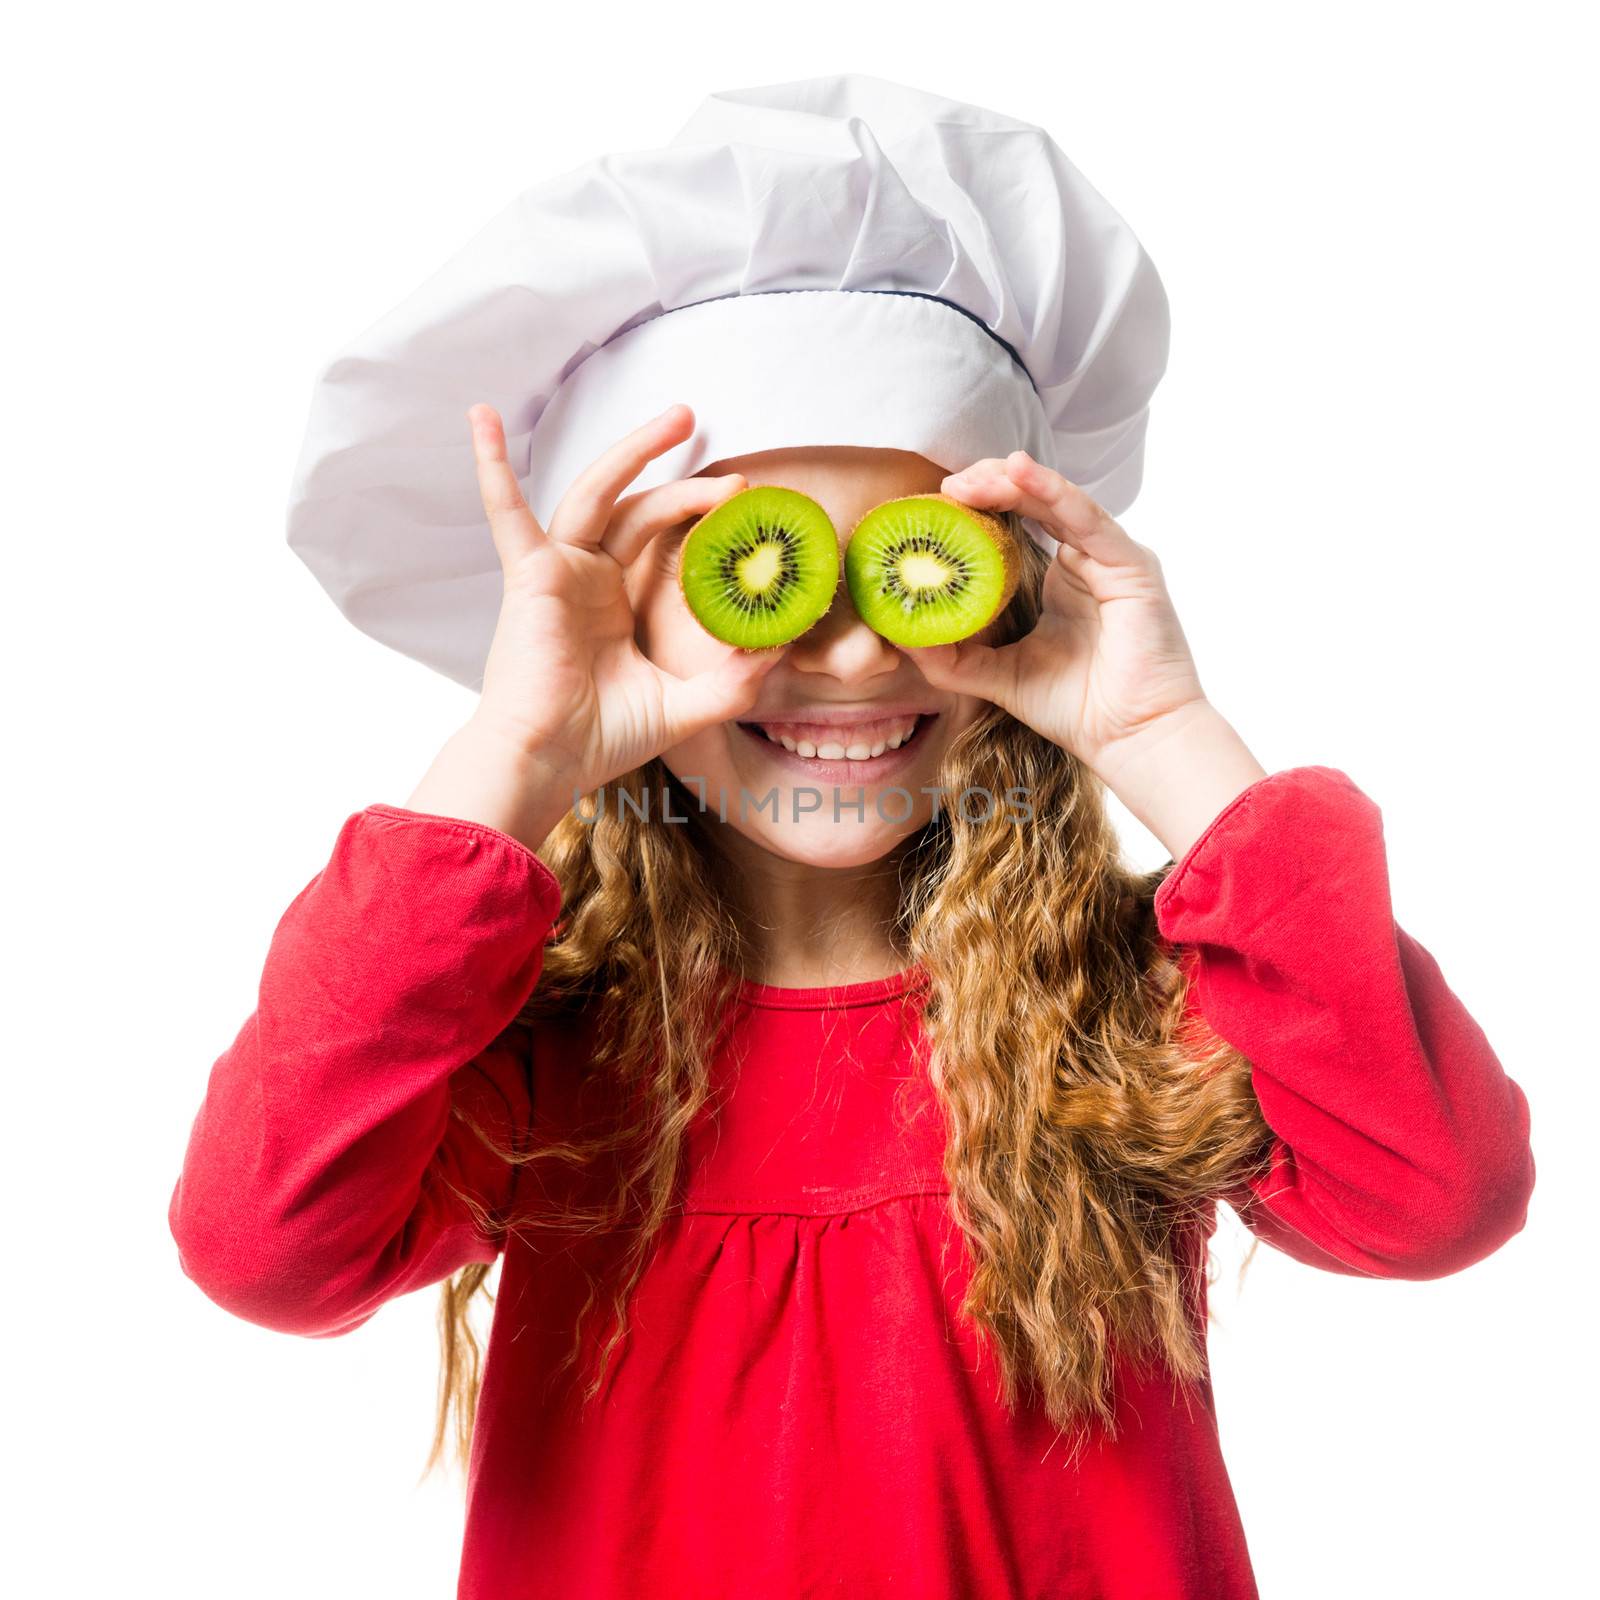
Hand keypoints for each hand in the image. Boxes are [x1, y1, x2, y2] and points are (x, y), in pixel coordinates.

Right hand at [462, 401, 785, 796]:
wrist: (549, 762)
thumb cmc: (601, 740)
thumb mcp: (685, 707)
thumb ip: (733, 681)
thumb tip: (781, 648)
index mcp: (611, 601)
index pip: (656, 537)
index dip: (696, 513)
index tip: (742, 500)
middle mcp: (584, 578)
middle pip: (634, 505)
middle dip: (672, 468)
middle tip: (712, 438)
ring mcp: (555, 571)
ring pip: (596, 493)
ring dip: (632, 451)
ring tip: (679, 417)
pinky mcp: (530, 576)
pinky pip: (506, 513)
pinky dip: (491, 466)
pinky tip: (481, 416)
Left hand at [899, 450, 1209, 777]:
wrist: (1130, 739)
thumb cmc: (1078, 710)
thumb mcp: (998, 677)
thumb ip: (952, 657)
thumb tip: (900, 634)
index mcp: (1059, 578)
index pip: (1016, 524)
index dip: (977, 508)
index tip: (934, 507)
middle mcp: (1086, 559)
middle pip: (1035, 501)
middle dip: (988, 485)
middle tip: (946, 486)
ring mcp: (1110, 557)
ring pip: (1057, 500)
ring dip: (1011, 482)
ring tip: (969, 477)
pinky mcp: (1131, 563)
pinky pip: (1086, 517)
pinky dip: (1052, 490)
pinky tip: (1018, 472)